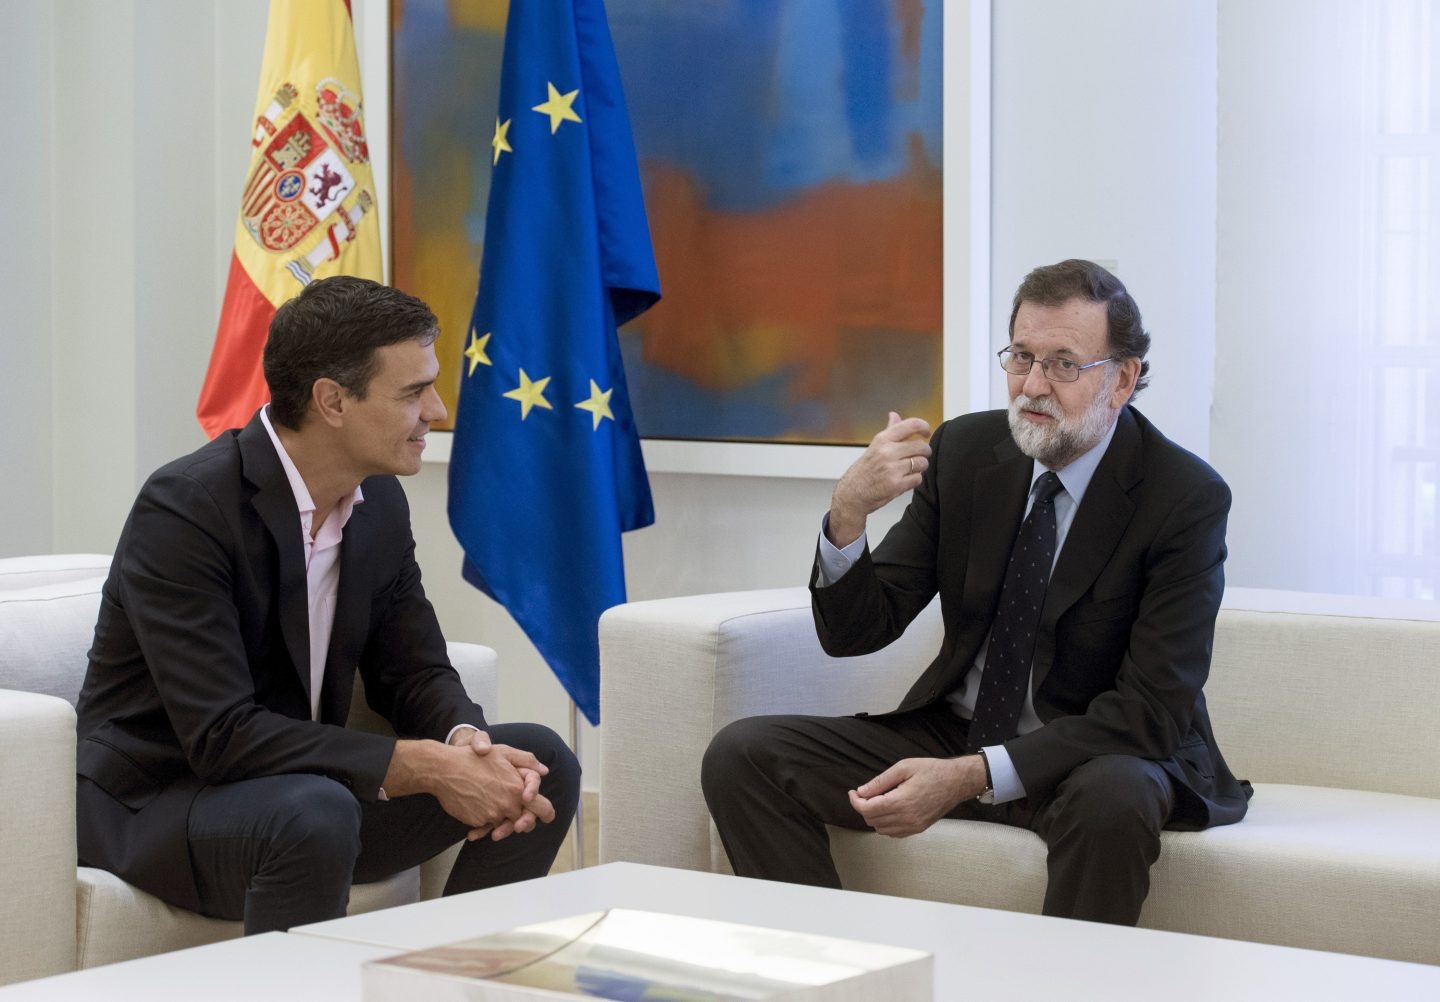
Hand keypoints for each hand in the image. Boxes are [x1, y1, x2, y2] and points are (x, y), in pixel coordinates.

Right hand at [384, 734, 552, 840]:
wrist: (445, 769)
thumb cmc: (475, 758)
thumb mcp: (504, 752)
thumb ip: (526, 761)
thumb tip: (544, 771)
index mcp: (518, 789)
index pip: (542, 808)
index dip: (546, 814)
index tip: (547, 818)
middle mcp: (508, 805)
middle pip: (524, 821)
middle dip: (523, 821)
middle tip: (520, 822)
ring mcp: (492, 815)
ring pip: (504, 825)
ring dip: (502, 825)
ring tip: (497, 824)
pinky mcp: (477, 821)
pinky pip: (486, 828)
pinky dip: (484, 827)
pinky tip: (479, 825)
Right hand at [828, 412, 931, 546]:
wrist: (851, 495)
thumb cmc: (862, 472)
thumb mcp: (873, 447)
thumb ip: (888, 431)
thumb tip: (894, 415)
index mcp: (882, 440)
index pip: (911, 425)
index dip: (924, 427)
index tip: (926, 433)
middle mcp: (887, 452)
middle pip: (922, 446)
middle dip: (924, 452)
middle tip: (918, 456)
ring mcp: (892, 469)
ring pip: (922, 463)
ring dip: (920, 467)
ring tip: (909, 470)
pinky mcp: (896, 485)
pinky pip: (918, 479)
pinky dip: (914, 480)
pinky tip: (904, 480)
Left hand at [848, 755, 985, 836]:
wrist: (957, 782)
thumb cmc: (932, 771)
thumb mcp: (904, 767)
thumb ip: (880, 781)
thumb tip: (862, 791)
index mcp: (902, 801)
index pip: (868, 809)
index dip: (855, 801)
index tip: (853, 792)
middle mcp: (908, 818)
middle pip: (872, 820)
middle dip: (863, 807)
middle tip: (864, 793)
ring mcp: (914, 826)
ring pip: (881, 829)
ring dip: (874, 816)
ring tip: (877, 800)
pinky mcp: (919, 829)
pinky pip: (894, 833)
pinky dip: (885, 824)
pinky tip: (889, 810)